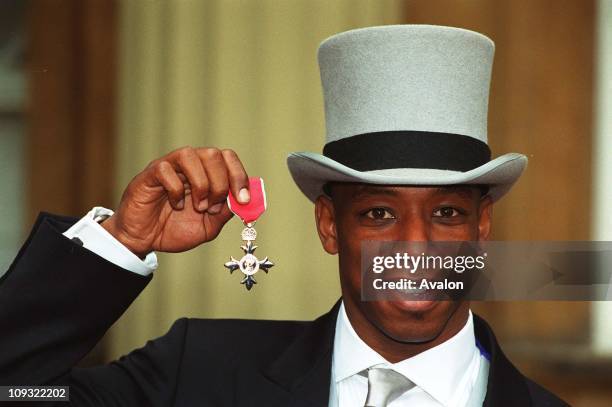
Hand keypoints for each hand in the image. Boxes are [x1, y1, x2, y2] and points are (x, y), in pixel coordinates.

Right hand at [102, 146, 249, 256]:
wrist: (145, 241)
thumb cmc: (175, 229)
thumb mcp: (209, 225)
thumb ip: (226, 211)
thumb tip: (245, 200)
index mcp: (206, 173)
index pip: (228, 158)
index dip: (239, 176)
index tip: (243, 199)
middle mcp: (189, 165)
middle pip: (213, 154)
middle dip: (220, 184)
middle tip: (212, 208)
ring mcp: (169, 166)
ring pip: (190, 155)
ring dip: (200, 184)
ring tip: (198, 206)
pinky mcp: (150, 174)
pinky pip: (166, 170)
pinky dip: (176, 190)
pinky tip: (175, 205)